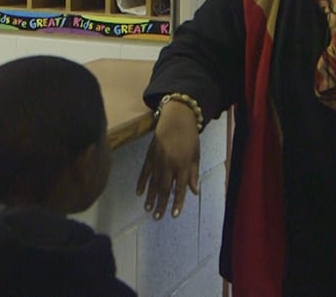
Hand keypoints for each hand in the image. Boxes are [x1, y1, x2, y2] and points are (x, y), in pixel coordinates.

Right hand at [135, 101, 200, 219]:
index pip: (180, 188)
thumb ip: (193, 174)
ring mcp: (158, 160)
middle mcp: (169, 165)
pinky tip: (139, 193)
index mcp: (183, 165)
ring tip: (148, 210)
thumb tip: (194, 192)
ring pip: (153, 183)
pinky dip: (141, 183)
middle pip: (164, 188)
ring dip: (151, 197)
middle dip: (161, 204)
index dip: (178, 202)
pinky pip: (144, 172)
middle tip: (157, 217)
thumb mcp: (196, 155)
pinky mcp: (149, 155)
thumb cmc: (190, 137)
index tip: (174, 215)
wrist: (176, 118)